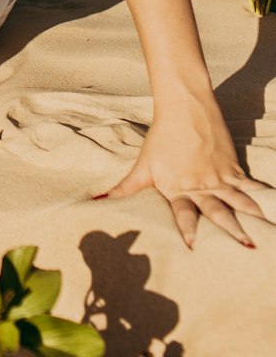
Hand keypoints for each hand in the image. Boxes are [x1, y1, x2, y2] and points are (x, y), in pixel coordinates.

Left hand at [96, 105, 273, 247]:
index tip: (193, 248)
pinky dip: (262, 195)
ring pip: (239, 202)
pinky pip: (249, 186)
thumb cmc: (161, 138)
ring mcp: (219, 177)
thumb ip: (126, 188)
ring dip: (252, 218)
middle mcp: (200, 186)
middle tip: (246, 247)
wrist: (184, 109)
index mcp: (177, 188)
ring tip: (262, 237)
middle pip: (218, 213)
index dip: (188, 230)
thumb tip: (98, 199)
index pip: (183, 215)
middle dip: (232, 231)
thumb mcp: (143, 165)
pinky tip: (272, 205)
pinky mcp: (232, 168)